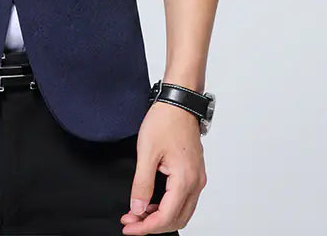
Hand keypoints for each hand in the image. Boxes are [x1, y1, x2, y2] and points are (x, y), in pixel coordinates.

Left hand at [120, 100, 206, 233]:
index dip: (146, 227)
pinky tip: (151, 202)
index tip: (129, 227)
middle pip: (176, 219)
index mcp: (185, 180)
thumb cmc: (165, 121)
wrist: (179, 102)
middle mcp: (196, 182)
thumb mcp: (146, 152)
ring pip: (181, 211)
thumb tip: (138, 208)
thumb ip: (142, 184)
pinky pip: (183, 199)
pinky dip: (167, 206)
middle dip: (152, 225)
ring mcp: (197, 178)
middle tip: (131, 222)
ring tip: (137, 213)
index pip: (166, 217)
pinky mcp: (194, 172)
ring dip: (160, 217)